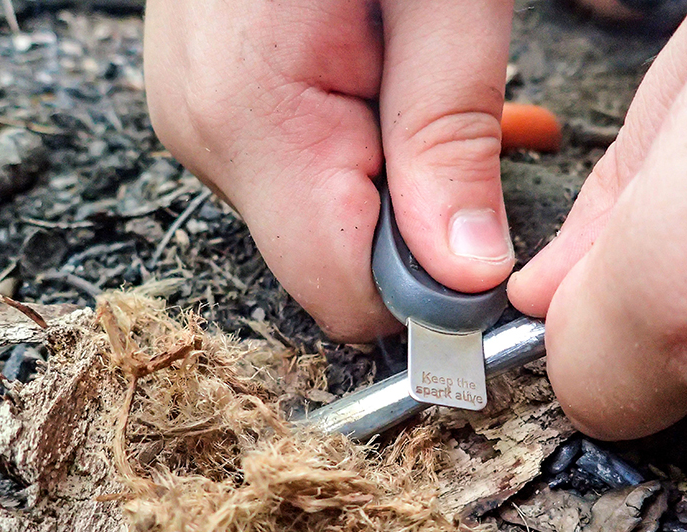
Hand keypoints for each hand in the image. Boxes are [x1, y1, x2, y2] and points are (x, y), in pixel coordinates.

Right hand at [144, 0, 514, 340]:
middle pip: (332, 263)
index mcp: (255, 117)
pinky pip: (296, 172)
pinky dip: (356, 152)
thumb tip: (465, 274)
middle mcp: (207, 134)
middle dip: (412, 226)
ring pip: (318, 220)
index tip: (486, 256)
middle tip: (461, 129)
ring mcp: (201, 120)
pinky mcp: (216, 104)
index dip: (428, 295)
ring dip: (390, 182)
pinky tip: (382, 84)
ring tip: (417, 83)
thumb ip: (448, 140)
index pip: (346, 293)